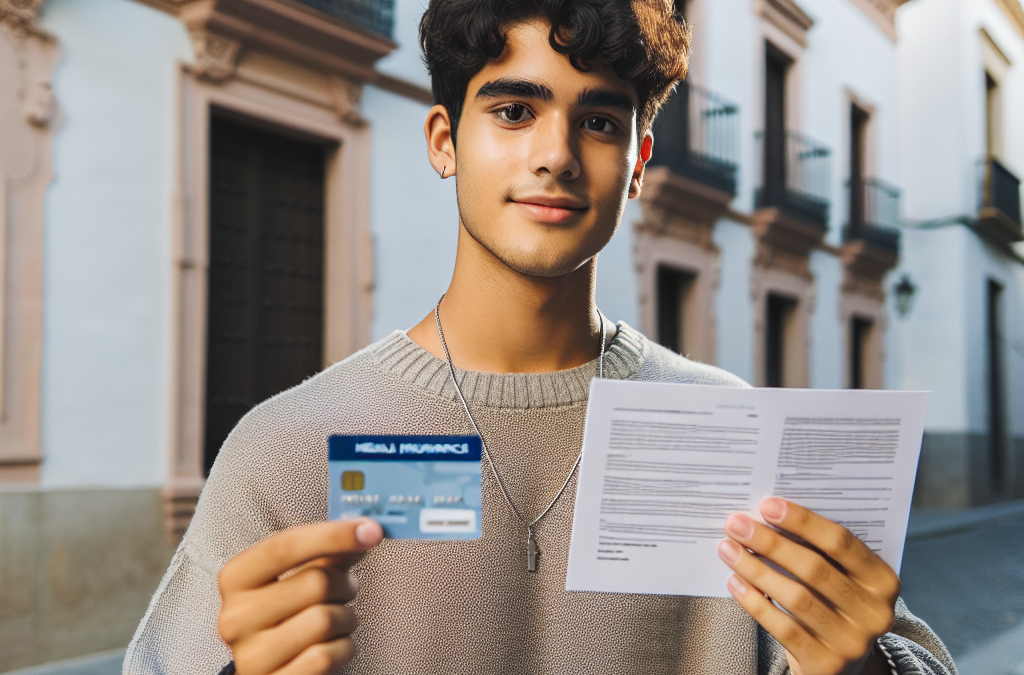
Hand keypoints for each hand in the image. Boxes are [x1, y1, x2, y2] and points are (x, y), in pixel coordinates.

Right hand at [217, 519, 383, 674]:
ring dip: (345, 619)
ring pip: (325, 620)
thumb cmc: (288, 617)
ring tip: (335, 622)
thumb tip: (365, 531)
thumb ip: (328, 553)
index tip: (371, 530)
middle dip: (344, 584)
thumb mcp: (297, 579)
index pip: (285, 546)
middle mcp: (235, 617)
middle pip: (315, 582)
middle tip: (345, 590)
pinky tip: (331, 647)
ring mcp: (251, 656)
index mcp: (236, 580)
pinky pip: (327, 656)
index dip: (333, 535)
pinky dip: (342, 648)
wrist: (272, 671)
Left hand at [718, 498, 900, 674]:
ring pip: (796, 597)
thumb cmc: (832, 605)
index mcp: (883, 581)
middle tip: (736, 524)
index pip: (841, 542)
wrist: (839, 665)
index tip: (767, 505)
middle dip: (770, 542)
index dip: (803, 521)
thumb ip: (819, 551)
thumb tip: (768, 515)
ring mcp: (852, 642)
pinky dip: (755, 602)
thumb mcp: (841, 578)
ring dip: (755, 569)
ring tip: (728, 549)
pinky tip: (735, 582)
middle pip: (814, 569)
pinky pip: (783, 628)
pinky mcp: (826, 664)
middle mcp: (874, 613)